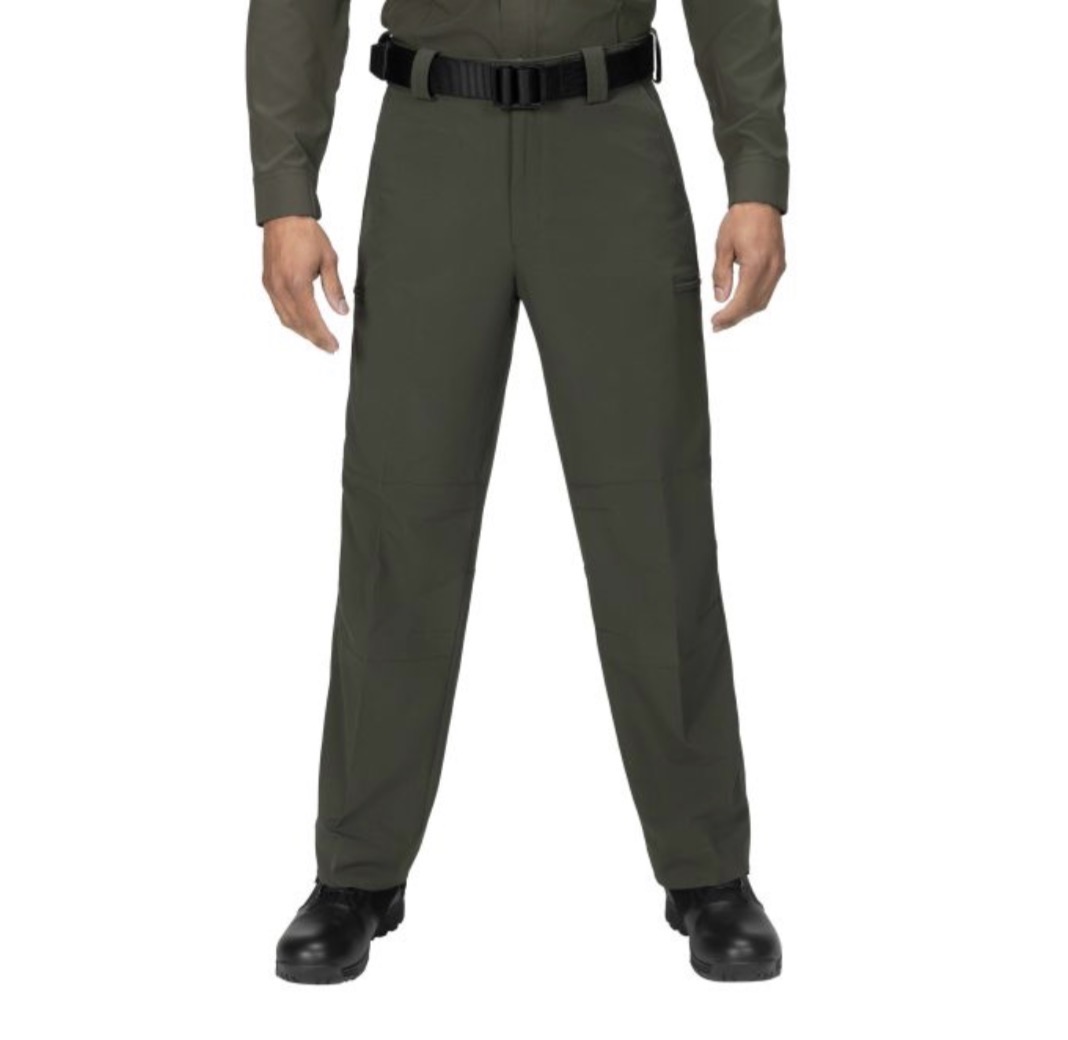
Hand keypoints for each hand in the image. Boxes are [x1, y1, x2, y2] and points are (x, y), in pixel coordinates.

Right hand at [261, 216, 348, 352]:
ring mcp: (271, 286)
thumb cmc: (306, 233)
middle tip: (328, 346)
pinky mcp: (267, 282)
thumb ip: (334, 289)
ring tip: (317, 337)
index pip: (311, 320)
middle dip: (314, 338)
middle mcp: (280, 288)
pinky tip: (302, 322)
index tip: (333, 346)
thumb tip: (342, 311)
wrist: (284, 215)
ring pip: (285, 319)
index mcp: (297, 284)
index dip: (323, 336)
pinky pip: (278, 309)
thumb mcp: (329, 260)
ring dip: (302, 331)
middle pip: (297, 324)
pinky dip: (291, 319)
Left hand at [710, 202, 786, 333]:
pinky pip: (768, 291)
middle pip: (754, 305)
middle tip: (717, 325)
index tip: (715, 323)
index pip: (742, 301)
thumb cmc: (741, 219)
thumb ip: (721, 274)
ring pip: (763, 301)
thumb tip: (720, 298)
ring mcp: (778, 268)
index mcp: (757, 265)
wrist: (760, 201)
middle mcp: (771, 269)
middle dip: (735, 318)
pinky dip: (754, 302)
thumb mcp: (723, 247)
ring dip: (745, 312)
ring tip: (726, 318)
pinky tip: (741, 303)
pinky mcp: (780, 266)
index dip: (728, 316)